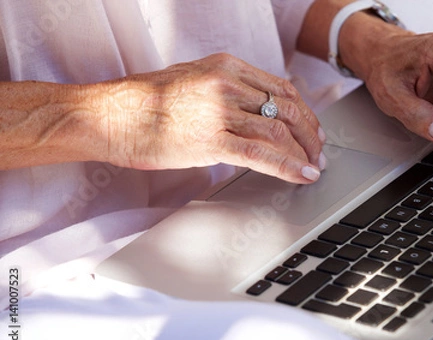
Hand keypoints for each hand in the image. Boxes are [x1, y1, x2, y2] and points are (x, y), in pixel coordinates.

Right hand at [103, 53, 325, 182]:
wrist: (109, 115)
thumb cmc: (145, 103)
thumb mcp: (193, 82)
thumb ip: (226, 90)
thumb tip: (253, 109)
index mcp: (226, 66)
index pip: (281, 88)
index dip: (304, 112)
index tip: (313, 129)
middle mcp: (227, 84)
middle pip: (287, 109)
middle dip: (310, 134)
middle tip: (320, 152)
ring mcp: (219, 111)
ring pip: (279, 131)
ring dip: (303, 152)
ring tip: (313, 167)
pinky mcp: (210, 140)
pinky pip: (261, 154)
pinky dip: (288, 167)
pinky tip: (302, 176)